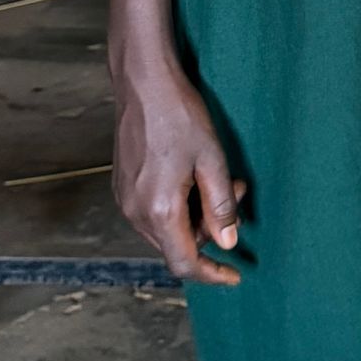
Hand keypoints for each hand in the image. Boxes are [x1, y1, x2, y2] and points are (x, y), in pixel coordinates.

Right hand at [113, 54, 245, 283]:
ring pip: (166, 230)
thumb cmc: (179, 116)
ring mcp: (126, 201)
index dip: (212, 274)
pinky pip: (154, 214)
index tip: (235, 274)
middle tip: (237, 193)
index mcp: (159, 210)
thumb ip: (221, 206)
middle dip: (211, 232)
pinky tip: (193, 179)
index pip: (184, 262)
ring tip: (218, 180)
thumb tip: (228, 242)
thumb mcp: (212, 160)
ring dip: (196, 217)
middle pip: (177, 247)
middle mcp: (136, 212)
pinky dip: (179, 207)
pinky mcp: (123, 188)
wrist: (144, 85)